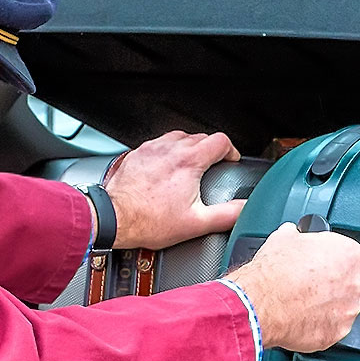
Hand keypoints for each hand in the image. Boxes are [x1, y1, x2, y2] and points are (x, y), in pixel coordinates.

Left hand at [104, 131, 243, 249]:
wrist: (114, 218)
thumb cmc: (148, 221)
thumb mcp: (196, 223)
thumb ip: (227, 215)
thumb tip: (245, 209)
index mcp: (188, 161)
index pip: (220, 141)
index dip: (231, 150)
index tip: (230, 161)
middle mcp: (170, 149)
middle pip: (200, 137)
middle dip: (211, 150)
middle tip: (212, 167)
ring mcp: (151, 149)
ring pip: (178, 137)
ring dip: (189, 148)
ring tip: (191, 166)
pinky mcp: (137, 154)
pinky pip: (159, 144)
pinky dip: (168, 152)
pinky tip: (167, 168)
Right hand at [225, 223, 359, 352]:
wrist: (262, 303)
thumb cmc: (275, 271)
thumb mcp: (284, 237)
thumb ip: (298, 235)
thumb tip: (293, 235)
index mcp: (349, 254)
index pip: (346, 253)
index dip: (326, 257)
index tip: (315, 261)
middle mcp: (355, 283)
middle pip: (347, 281)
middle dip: (330, 282)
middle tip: (307, 283)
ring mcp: (348, 310)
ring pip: (341, 306)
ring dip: (326, 305)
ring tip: (302, 302)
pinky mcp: (337, 333)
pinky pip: (331, 327)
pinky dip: (319, 324)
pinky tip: (301, 317)